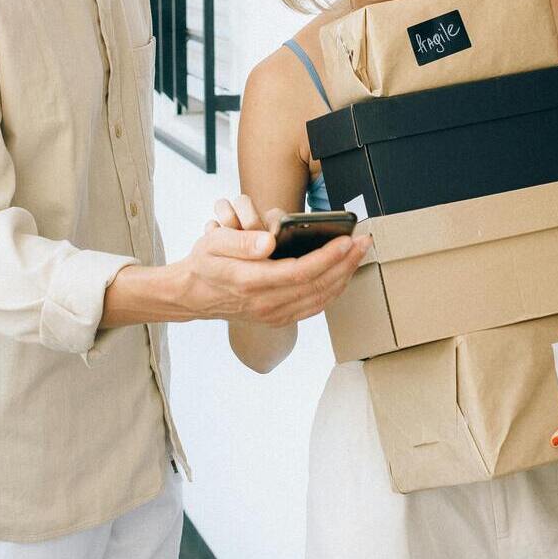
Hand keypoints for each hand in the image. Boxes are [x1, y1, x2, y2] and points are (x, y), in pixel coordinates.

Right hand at [170, 195, 366, 326]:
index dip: (326, 257)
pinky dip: (333, 291)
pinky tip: (343, 274)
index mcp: (250, 282)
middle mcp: (264, 303)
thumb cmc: (205, 263)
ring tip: (359, 254)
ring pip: (319, 299)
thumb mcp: (213, 243)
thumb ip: (240, 242)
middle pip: (316, 286)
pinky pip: (313, 307)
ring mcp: (272, 314)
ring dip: (344, 276)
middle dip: (345, 263)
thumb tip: (269, 240)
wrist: (193, 295)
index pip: (299, 271)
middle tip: (364, 242)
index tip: (346, 240)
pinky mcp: (278, 318)